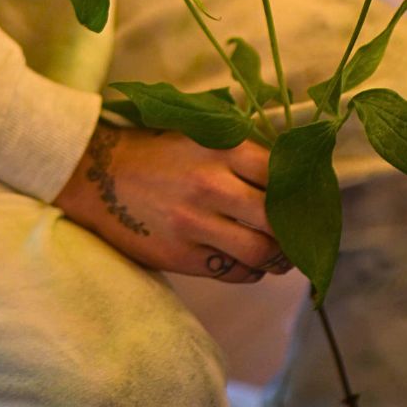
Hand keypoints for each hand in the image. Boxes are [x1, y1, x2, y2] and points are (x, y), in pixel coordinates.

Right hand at [54, 124, 290, 283]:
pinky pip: (232, 271)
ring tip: (280, 255)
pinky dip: (249, 271)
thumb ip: (241, 150)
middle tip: (300, 233)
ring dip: (278, 258)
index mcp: (222, 150)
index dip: (301, 190)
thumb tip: (289, 171)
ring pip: (259, 252)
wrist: (97, 175)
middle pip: (276, 218)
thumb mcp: (200, 135)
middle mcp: (212, 186)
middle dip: (295, 230)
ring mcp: (195, 224)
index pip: (281, 174)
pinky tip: (249, 263)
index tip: (308, 198)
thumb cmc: (157, 151)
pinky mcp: (180, 256)